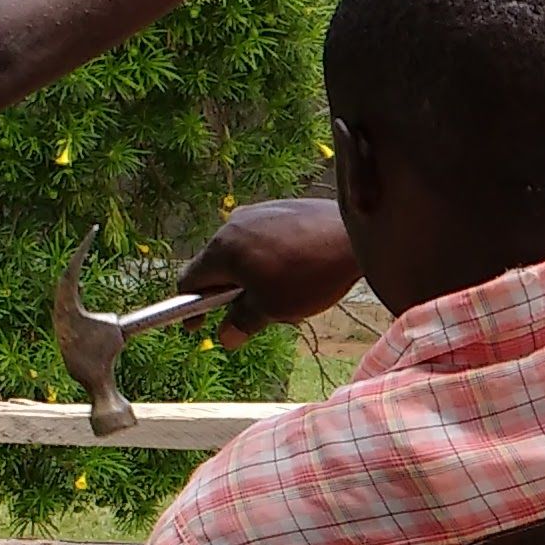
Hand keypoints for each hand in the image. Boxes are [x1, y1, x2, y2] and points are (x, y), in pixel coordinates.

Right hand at [173, 198, 362, 333]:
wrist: (355, 236)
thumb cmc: (309, 275)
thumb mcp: (272, 308)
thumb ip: (242, 322)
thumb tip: (225, 336)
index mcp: (221, 249)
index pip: (189, 280)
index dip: (189, 307)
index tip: (197, 326)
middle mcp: (233, 224)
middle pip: (217, 265)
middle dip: (229, 293)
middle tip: (253, 315)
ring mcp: (258, 211)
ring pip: (243, 252)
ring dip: (253, 277)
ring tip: (285, 295)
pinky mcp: (282, 207)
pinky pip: (264, 237)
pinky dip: (271, 259)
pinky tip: (299, 272)